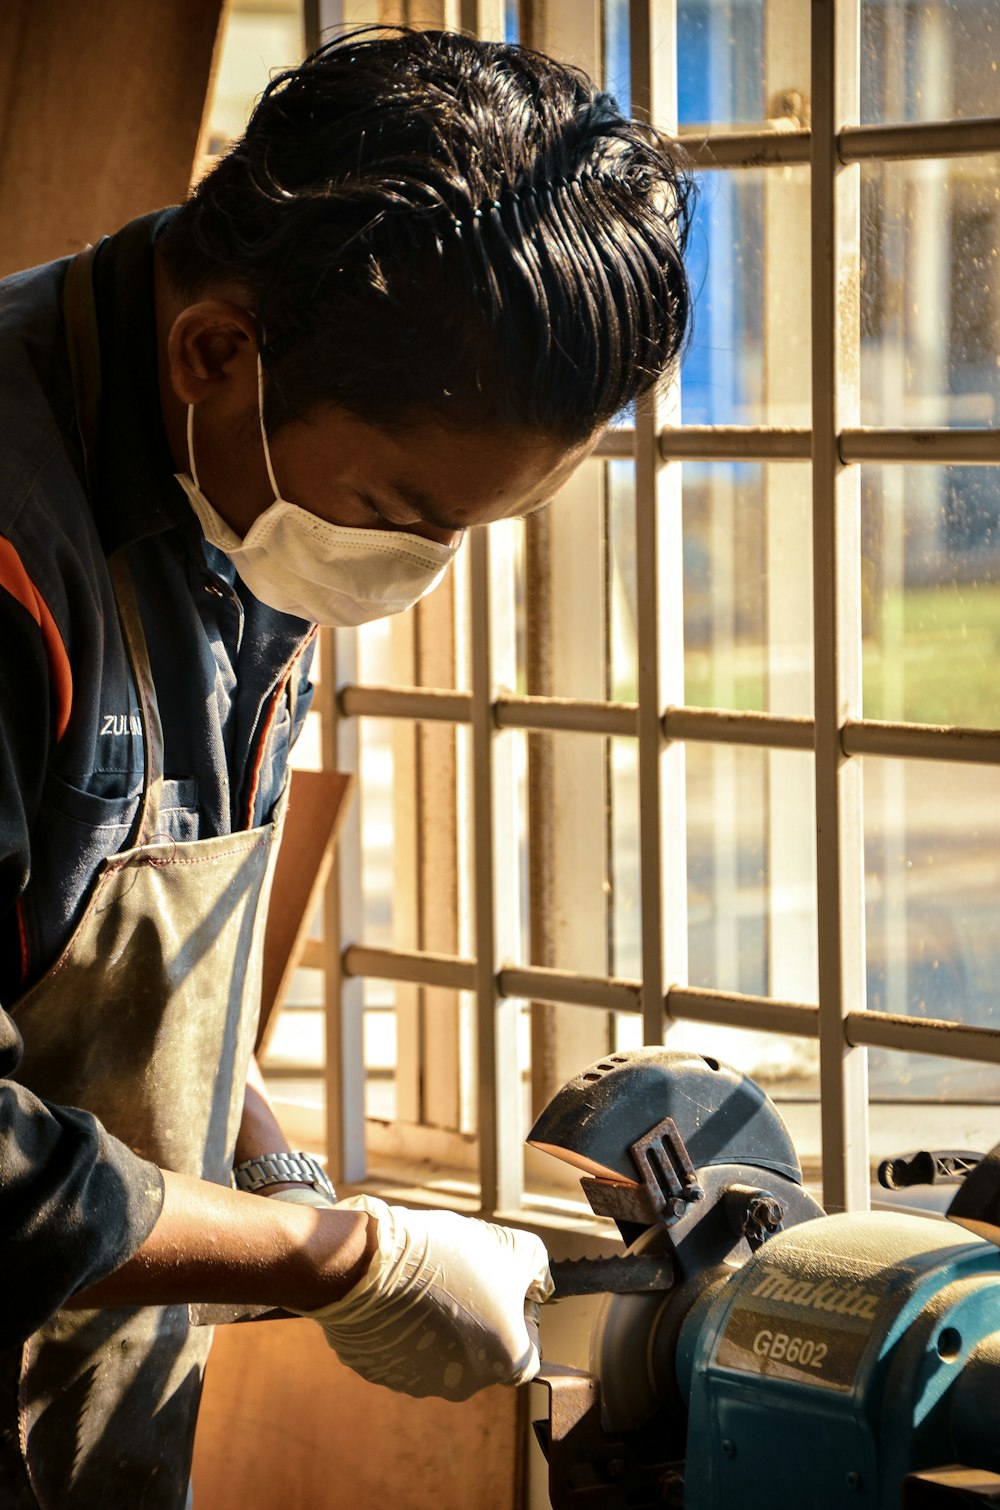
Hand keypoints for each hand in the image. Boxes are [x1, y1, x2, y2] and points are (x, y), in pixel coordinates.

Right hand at [297, 1196, 552, 1400]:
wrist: (371, 1266)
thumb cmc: (448, 1257)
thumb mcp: (513, 1247)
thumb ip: (537, 1270)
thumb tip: (539, 1286)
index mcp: (505, 1360)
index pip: (527, 1349)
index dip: (520, 1315)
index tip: (501, 1286)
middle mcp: (465, 1384)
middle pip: (481, 1352)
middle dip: (476, 1318)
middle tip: (459, 1279)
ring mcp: (418, 1383)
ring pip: (439, 1354)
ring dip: (438, 1324)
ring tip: (424, 1283)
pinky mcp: (380, 1373)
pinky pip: (400, 1352)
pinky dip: (403, 1328)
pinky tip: (396, 1296)